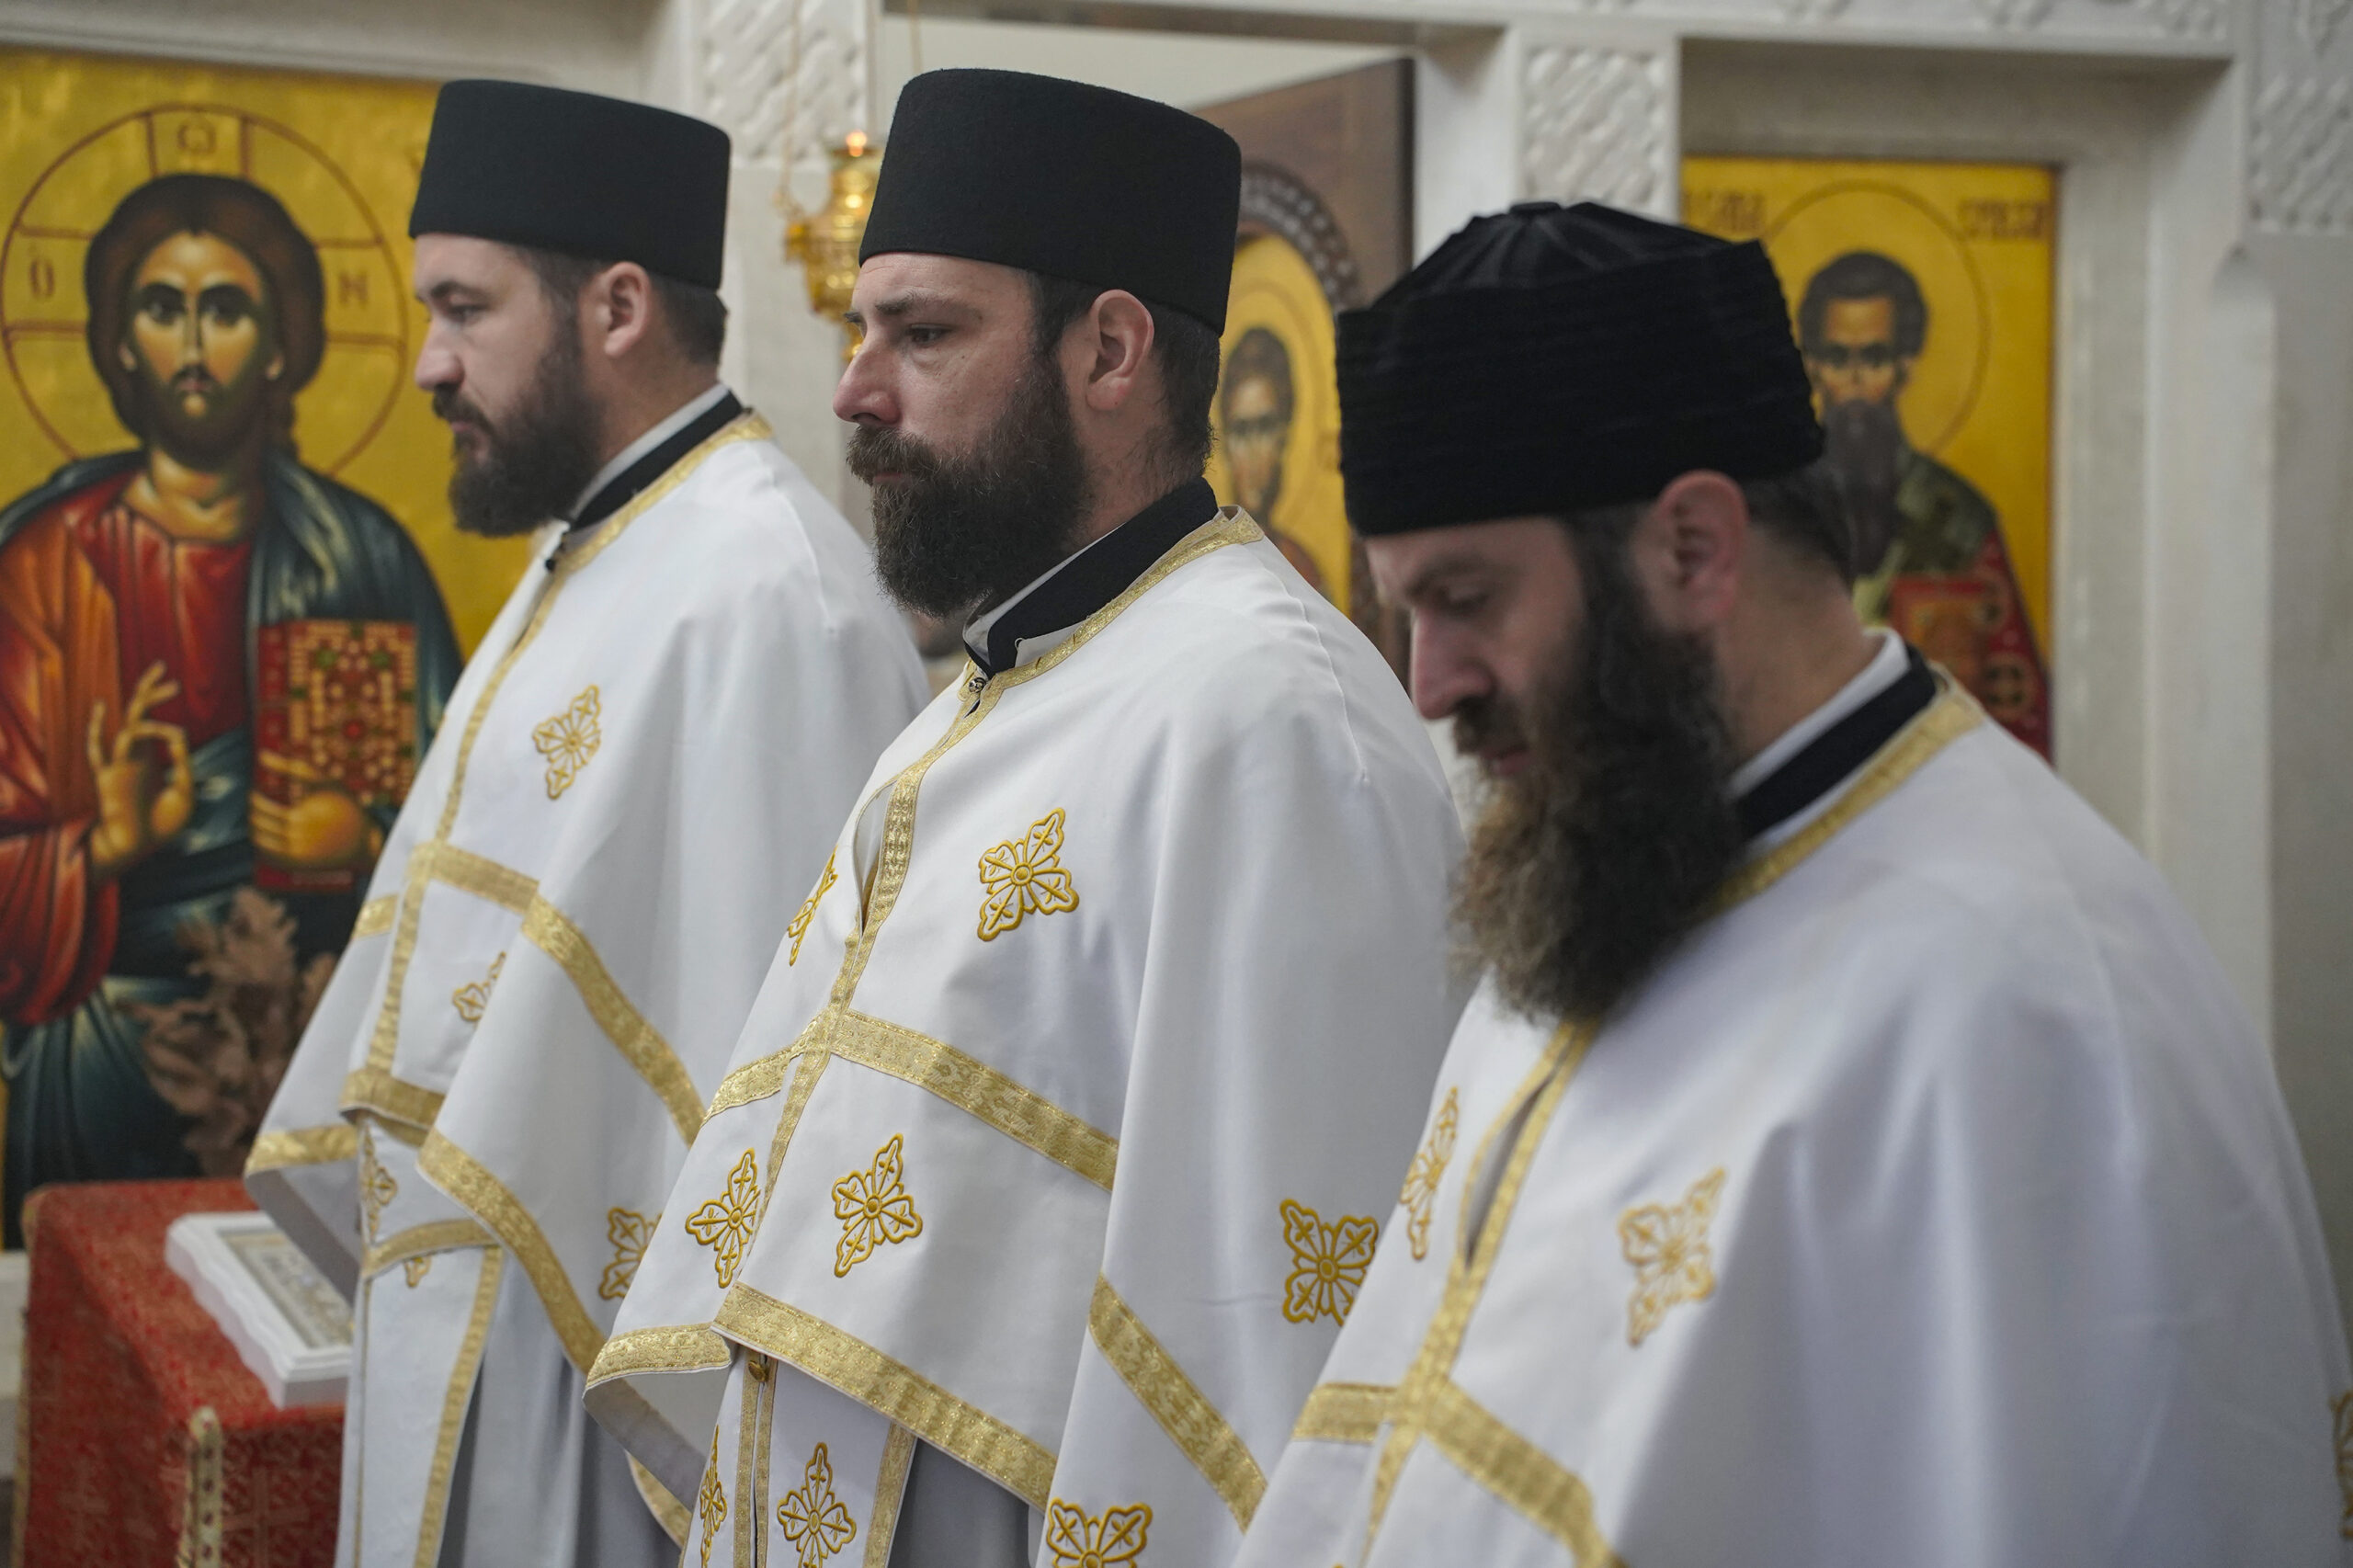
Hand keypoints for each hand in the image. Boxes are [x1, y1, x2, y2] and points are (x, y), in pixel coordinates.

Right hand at [85, 661, 192, 877]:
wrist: (141, 847)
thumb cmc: (163, 825)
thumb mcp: (185, 791)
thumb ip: (183, 763)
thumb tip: (178, 733)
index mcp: (150, 759)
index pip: (157, 726)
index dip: (172, 724)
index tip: (182, 723)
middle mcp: (133, 756)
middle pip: (138, 713)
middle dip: (149, 689)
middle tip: (163, 666)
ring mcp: (119, 763)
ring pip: (129, 725)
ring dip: (149, 706)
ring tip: (170, 688)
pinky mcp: (108, 776)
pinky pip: (99, 750)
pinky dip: (98, 729)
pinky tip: (100, 708)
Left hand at [253, 750, 380, 869]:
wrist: (363, 842)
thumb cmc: (344, 807)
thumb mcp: (325, 782)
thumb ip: (293, 768)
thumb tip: (261, 755)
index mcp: (300, 816)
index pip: (261, 807)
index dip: (254, 798)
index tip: (256, 792)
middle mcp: (295, 838)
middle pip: (258, 824)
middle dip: (254, 812)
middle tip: (257, 804)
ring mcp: (295, 854)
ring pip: (259, 841)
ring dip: (255, 828)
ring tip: (260, 819)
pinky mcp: (296, 865)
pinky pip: (268, 857)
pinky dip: (261, 845)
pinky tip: (267, 835)